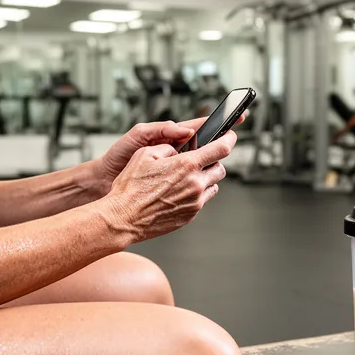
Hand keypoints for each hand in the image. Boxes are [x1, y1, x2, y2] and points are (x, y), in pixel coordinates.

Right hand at [103, 130, 236, 242]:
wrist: (124, 218)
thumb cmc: (130, 188)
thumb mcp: (144, 154)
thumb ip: (167, 148)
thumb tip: (177, 150)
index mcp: (186, 165)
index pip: (221, 149)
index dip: (229, 139)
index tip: (230, 136)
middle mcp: (195, 184)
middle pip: (220, 169)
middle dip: (213, 162)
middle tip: (199, 160)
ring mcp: (194, 202)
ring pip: (212, 186)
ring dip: (205, 179)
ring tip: (185, 178)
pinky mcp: (190, 215)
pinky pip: (201, 201)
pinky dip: (195, 194)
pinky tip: (177, 193)